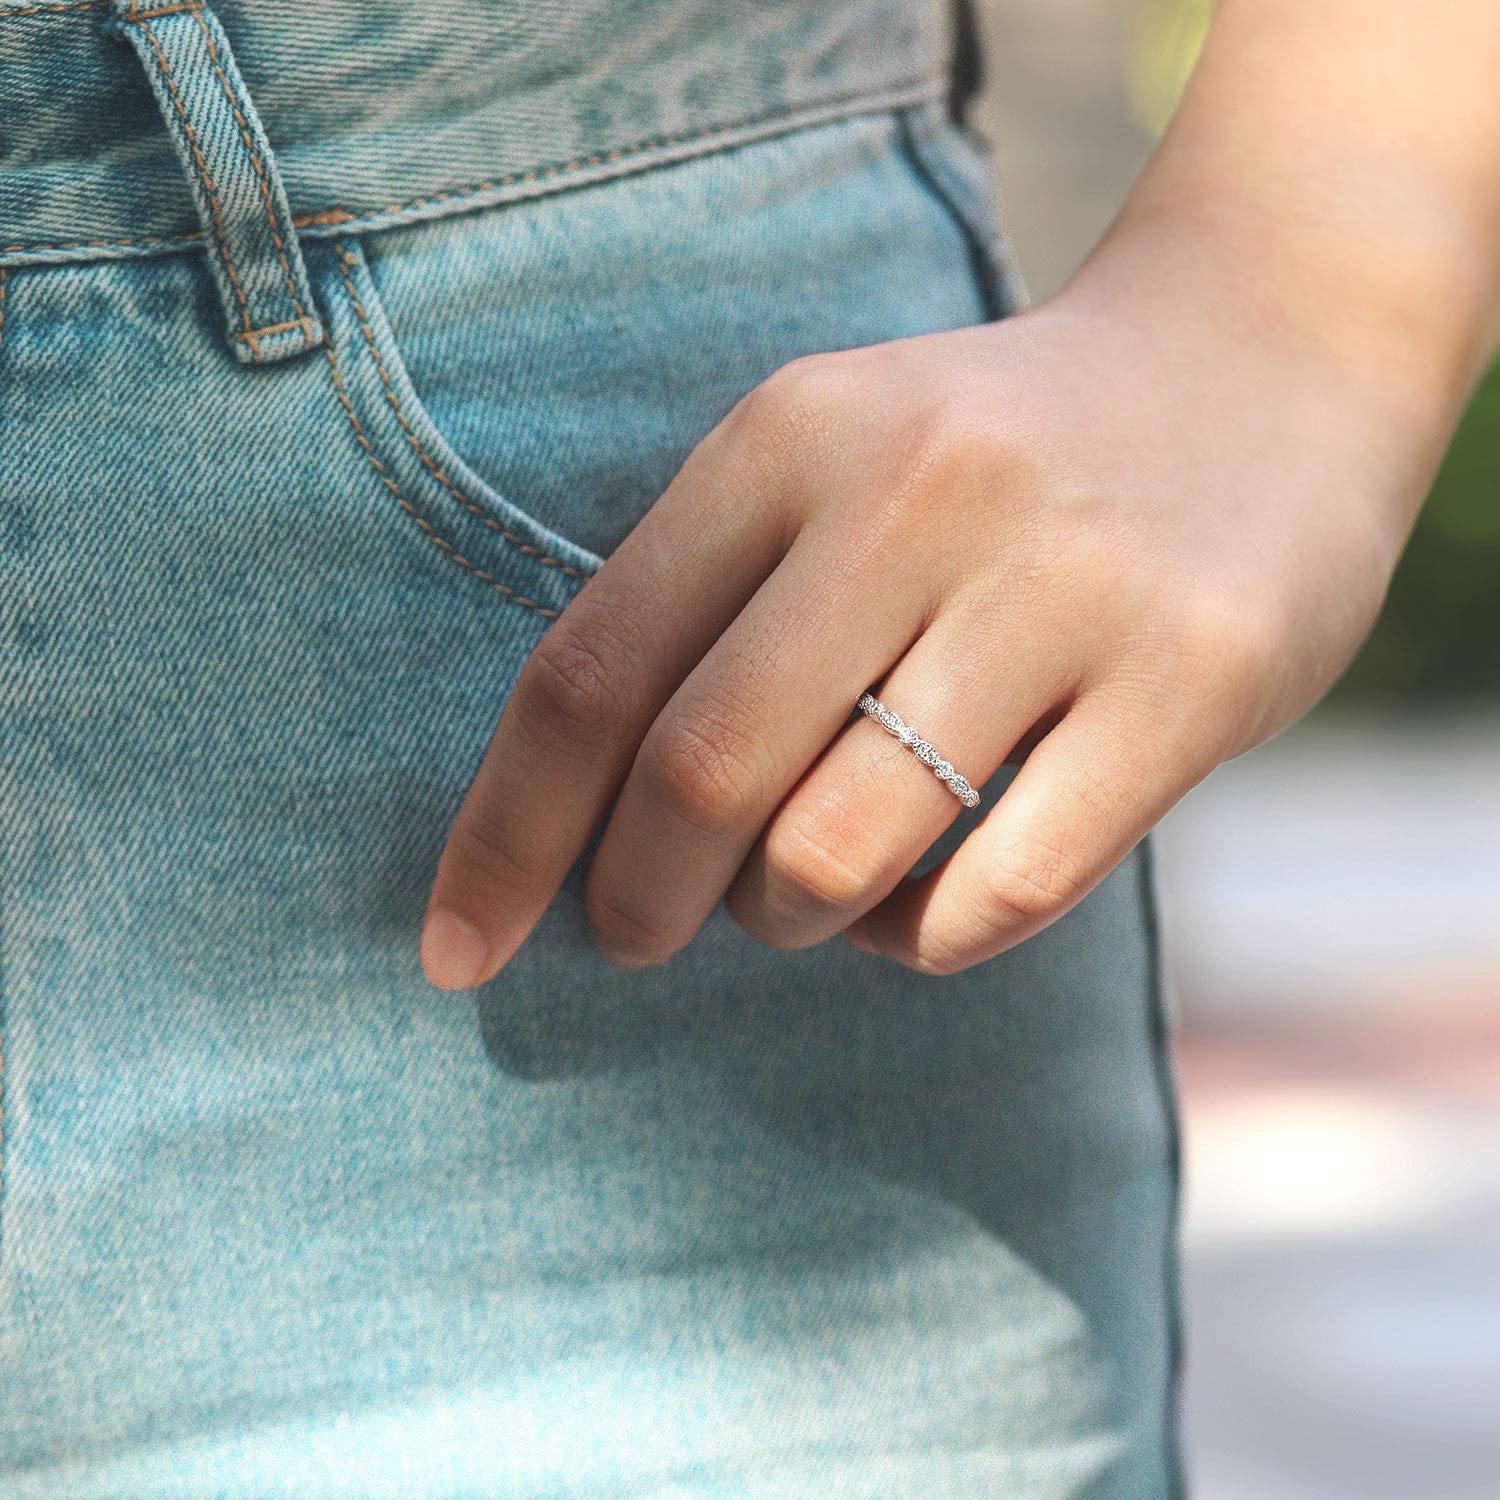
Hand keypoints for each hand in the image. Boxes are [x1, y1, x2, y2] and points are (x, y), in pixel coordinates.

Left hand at [418, 228, 1438, 986]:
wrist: (1259, 367)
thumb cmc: (989, 459)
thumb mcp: (832, 463)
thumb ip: (707, 616)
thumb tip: (579, 835)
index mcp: (792, 434)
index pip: (588, 670)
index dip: (502, 835)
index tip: (453, 950)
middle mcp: (917, 496)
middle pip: (699, 776)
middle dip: (634, 901)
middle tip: (637, 933)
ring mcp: (1066, 590)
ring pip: (837, 854)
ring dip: (783, 921)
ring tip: (800, 898)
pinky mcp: (1189, 686)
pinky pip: (993, 897)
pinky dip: (917, 941)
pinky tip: (916, 905)